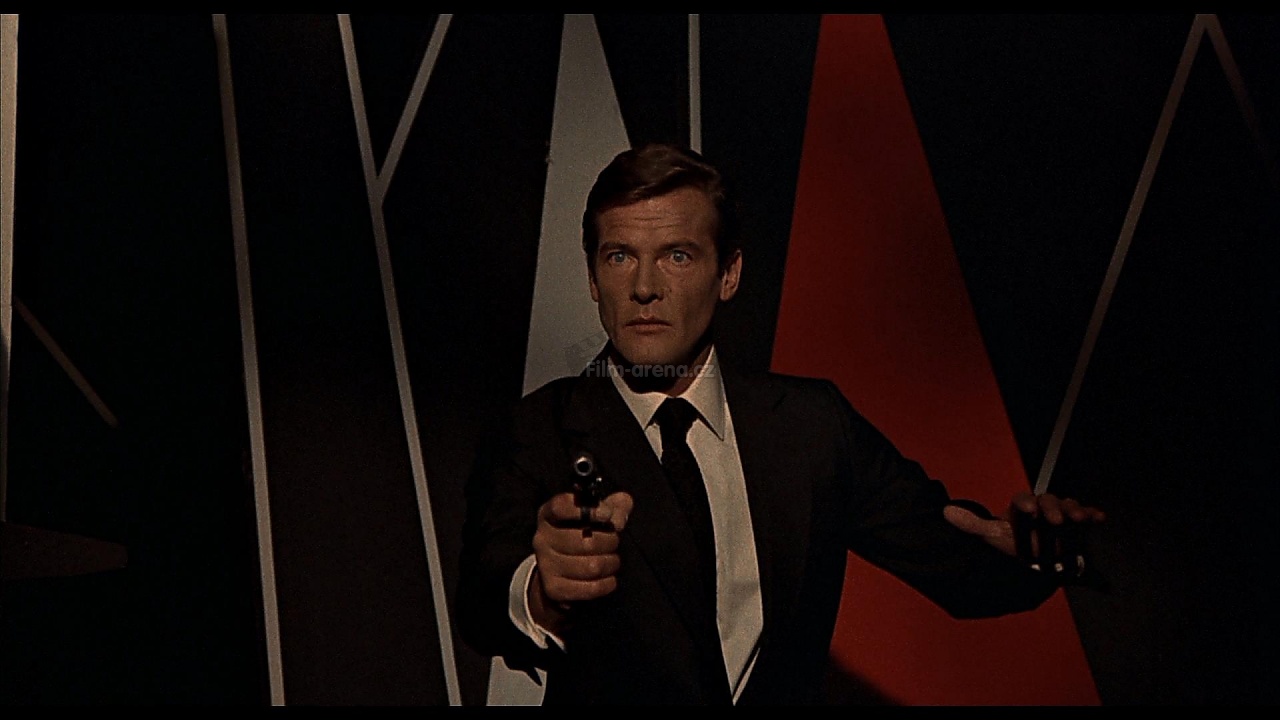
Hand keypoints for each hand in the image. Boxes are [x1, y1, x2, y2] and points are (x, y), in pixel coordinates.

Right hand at [529, 491, 633, 631]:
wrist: (562, 572)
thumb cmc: (582, 535)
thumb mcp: (596, 515)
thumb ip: (614, 506)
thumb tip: (620, 512)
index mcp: (548, 515)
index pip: (560, 507)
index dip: (587, 510)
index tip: (606, 514)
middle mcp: (542, 539)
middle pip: (585, 541)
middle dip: (609, 542)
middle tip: (615, 543)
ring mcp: (546, 565)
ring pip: (591, 567)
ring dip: (610, 563)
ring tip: (613, 560)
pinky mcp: (554, 588)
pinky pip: (591, 588)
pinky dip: (607, 583)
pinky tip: (609, 578)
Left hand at [944, 492, 1105, 580]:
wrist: (1034, 564)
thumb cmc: (1013, 546)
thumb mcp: (992, 536)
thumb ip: (973, 525)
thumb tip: (946, 512)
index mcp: (1021, 508)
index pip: (1023, 499)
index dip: (1026, 502)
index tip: (1029, 509)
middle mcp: (1042, 508)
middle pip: (1048, 500)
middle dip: (1053, 507)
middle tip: (1057, 520)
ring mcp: (1060, 516)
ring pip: (1067, 505)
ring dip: (1074, 509)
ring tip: (1080, 518)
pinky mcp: (1076, 526)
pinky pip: (1086, 516)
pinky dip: (1092, 514)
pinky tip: (1099, 518)